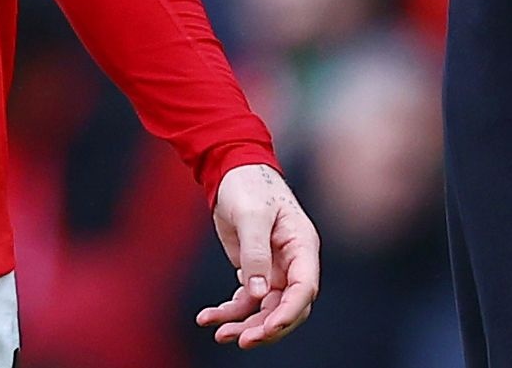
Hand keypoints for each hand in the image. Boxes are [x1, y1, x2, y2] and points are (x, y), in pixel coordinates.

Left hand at [197, 163, 319, 347]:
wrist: (231, 172)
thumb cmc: (249, 186)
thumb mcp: (252, 216)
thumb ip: (256, 253)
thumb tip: (258, 292)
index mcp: (302, 246)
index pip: (304, 288)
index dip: (289, 313)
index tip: (267, 329)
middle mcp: (291, 262)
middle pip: (286, 307)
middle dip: (265, 327)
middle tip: (241, 340)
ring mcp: (273, 270)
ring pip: (264, 310)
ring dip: (244, 324)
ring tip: (219, 333)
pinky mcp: (252, 272)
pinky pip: (244, 301)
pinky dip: (228, 312)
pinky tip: (207, 317)